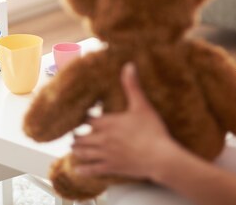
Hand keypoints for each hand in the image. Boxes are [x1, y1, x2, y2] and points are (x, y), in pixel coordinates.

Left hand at [72, 63, 174, 178]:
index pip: (87, 120)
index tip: (80, 117)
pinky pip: (92, 169)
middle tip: (75, 134)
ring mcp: (105, 155)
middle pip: (81, 138)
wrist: (160, 157)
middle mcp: (102, 139)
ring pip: (83, 153)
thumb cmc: (152, 130)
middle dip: (77, 136)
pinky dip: (83, 169)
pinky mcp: (111, 168)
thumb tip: (128, 65)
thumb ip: (132, 86)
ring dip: (77, 150)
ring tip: (74, 148)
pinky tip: (78, 170)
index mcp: (107, 123)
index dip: (82, 118)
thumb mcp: (142, 105)